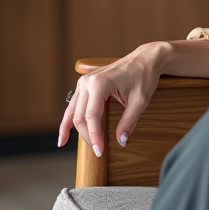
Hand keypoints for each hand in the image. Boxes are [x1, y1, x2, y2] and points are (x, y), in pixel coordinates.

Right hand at [57, 41, 167, 156]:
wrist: (145, 59)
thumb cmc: (143, 76)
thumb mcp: (140, 101)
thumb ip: (129, 122)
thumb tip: (122, 141)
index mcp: (99, 84)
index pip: (92, 117)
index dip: (95, 136)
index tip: (100, 151)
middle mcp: (87, 82)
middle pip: (80, 116)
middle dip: (87, 135)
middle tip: (98, 150)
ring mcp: (84, 82)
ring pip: (74, 111)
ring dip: (74, 129)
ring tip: (68, 145)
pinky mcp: (85, 84)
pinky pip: (74, 105)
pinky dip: (68, 119)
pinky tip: (63, 134)